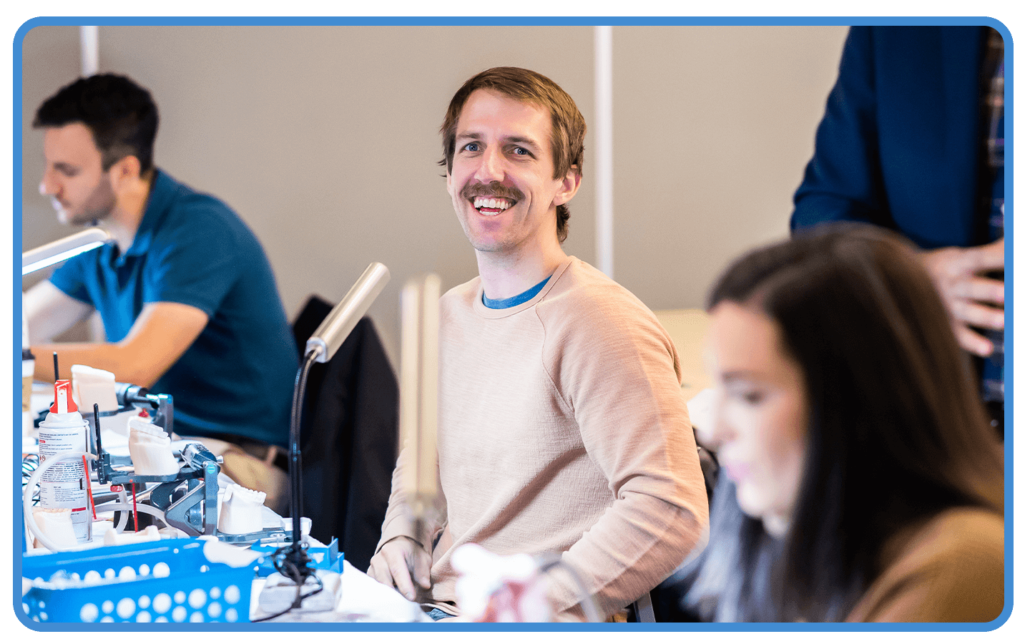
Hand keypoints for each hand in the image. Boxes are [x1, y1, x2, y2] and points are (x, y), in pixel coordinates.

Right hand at [367, 536, 432, 601]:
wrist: (401, 547)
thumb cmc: (413, 554)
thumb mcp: (422, 559)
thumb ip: (423, 572)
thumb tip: (425, 585)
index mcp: (392, 551)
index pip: (397, 569)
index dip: (404, 585)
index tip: (412, 597)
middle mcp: (379, 558)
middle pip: (383, 579)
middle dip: (394, 593)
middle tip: (405, 604)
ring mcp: (372, 567)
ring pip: (377, 585)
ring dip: (387, 596)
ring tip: (398, 604)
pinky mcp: (370, 576)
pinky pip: (373, 588)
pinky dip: (382, 595)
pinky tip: (391, 601)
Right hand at [919, 238, 1003, 356]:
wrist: (897, 285)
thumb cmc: (940, 270)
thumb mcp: (960, 257)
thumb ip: (992, 254)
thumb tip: (1011, 242)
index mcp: (953, 263)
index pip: (978, 259)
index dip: (998, 258)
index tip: (1011, 256)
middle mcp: (947, 284)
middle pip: (969, 287)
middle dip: (988, 290)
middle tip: (1006, 294)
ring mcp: (943, 307)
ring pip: (964, 312)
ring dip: (984, 316)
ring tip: (1003, 321)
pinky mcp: (942, 325)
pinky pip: (957, 335)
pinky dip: (971, 342)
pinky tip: (987, 348)